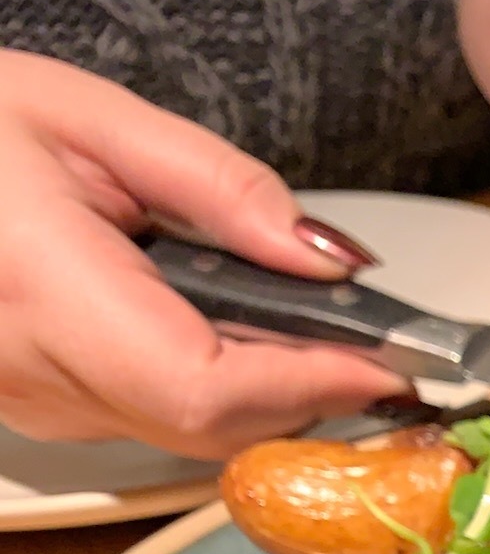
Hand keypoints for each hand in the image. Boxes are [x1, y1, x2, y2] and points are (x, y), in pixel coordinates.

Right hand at [0, 52, 409, 459]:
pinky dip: (224, 389)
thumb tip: (326, 262)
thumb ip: (219, 188)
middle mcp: (33, 372)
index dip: (312, 384)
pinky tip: (239, 334)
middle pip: (217, 427)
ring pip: (197, 436)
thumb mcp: (85, 117)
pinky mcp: (42, 411)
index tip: (390, 362)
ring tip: (315, 331)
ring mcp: (35, 404)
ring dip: (273, 393)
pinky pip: (160, 421)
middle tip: (380, 345)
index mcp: (41, 289)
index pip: (209, 386)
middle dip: (312, 391)